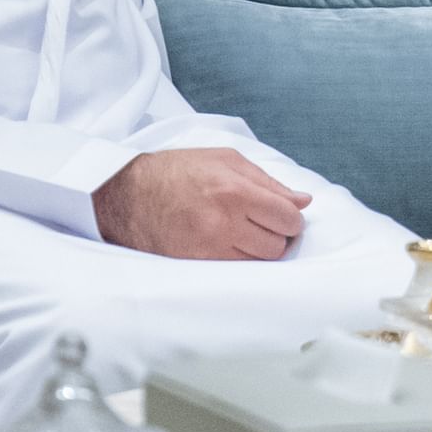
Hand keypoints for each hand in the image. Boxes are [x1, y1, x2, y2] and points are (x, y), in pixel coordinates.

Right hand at [96, 146, 308, 261]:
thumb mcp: (226, 160)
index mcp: (234, 191)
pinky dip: (239, 258)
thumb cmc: (179, 171)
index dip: (292, 218)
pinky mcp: (195, 265)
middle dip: (278, 235)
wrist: (128, 195)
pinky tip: (227, 243)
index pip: (287, 217)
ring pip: (259, 262)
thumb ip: (269, 182)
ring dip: (259, 249)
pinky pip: (236, 270)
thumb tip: (303, 201)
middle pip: (277, 245)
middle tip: (263, 224)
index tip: (284, 216)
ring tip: (244, 232)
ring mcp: (208, 248)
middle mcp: (223, 223)